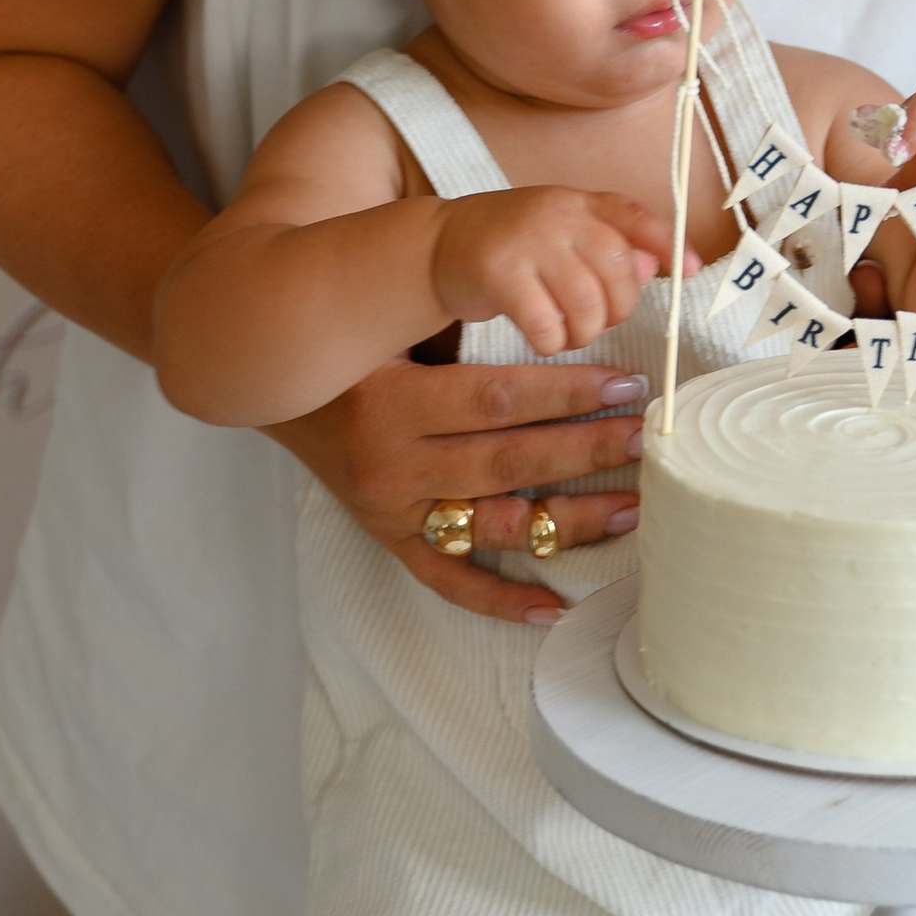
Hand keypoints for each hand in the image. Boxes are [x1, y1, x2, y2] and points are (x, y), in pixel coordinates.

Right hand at [267, 355, 648, 623]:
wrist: (270, 382)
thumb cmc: (352, 340)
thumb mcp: (396, 320)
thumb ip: (464, 322)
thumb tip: (560, 308)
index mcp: (392, 404)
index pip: (498, 401)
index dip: (568, 394)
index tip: (626, 383)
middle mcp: (391, 467)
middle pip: (508, 464)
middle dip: (586, 451)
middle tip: (644, 438)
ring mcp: (391, 513)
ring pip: (493, 526)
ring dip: (567, 521)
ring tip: (630, 509)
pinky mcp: (389, 539)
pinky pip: (448, 580)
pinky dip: (498, 600)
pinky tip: (551, 606)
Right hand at [436, 187, 669, 356]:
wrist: (438, 244)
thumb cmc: (514, 248)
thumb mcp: (563, 236)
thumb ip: (608, 248)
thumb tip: (658, 265)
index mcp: (578, 202)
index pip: (633, 216)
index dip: (668, 243)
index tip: (692, 269)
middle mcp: (556, 213)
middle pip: (617, 270)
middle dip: (619, 308)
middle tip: (600, 322)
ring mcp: (527, 240)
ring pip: (586, 302)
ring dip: (586, 332)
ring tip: (570, 333)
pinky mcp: (498, 272)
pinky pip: (546, 323)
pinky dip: (552, 341)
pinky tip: (542, 337)